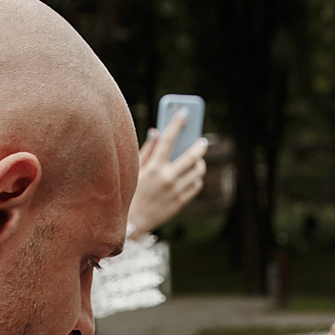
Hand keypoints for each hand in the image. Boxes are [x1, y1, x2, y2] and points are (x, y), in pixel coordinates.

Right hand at [129, 112, 208, 236]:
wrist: (132, 223)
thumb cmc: (131, 192)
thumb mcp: (135, 169)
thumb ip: (148, 150)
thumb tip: (157, 132)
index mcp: (154, 167)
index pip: (169, 139)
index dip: (177, 122)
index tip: (184, 112)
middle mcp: (167, 178)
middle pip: (192, 156)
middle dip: (200, 146)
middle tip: (202, 141)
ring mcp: (176, 191)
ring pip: (198, 171)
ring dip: (200, 163)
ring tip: (198, 160)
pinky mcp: (181, 202)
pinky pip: (196, 185)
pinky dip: (197, 178)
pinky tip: (193, 175)